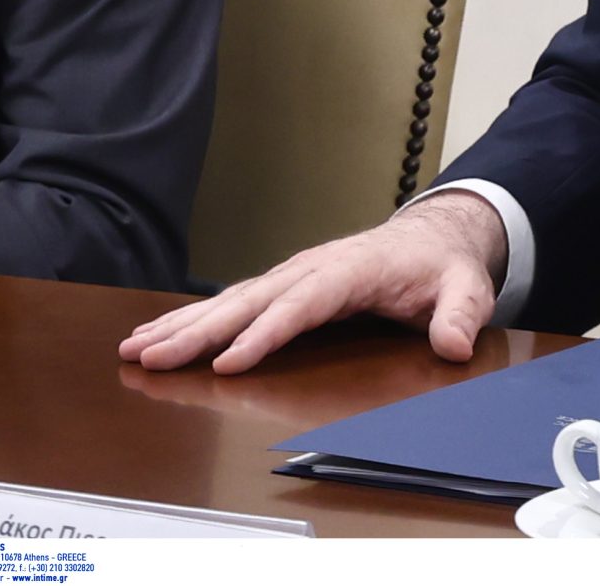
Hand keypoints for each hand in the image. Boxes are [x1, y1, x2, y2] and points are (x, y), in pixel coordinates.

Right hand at [116, 192, 508, 373]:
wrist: (433, 236)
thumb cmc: (443, 266)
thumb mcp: (465, 287)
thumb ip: (462, 313)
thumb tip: (455, 344)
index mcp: (352, 270)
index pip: (303, 304)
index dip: (264, 333)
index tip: (228, 363)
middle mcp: (312, 269)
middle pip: (250, 302)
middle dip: (199, 331)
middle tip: (150, 357)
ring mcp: (294, 275)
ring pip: (230, 301)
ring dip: (181, 326)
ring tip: (134, 349)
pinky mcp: (283, 286)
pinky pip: (233, 303)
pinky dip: (192, 320)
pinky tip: (157, 338)